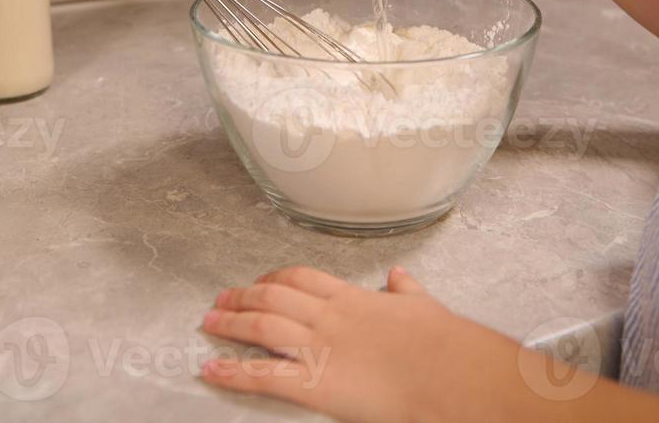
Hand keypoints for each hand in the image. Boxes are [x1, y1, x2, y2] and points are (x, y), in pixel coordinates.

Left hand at [200, 265, 530, 422]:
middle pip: (273, 296)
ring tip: (209, 323)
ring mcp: (319, 347)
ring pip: (262, 326)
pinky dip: (233, 372)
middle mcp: (329, 317)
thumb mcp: (424, 307)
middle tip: (221, 299)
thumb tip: (400, 277)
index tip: (260, 281)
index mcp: (352, 298)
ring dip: (231, 323)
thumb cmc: (443, 344)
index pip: (301, 278)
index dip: (274, 277)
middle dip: (242, 296)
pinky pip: (264, 375)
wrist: (449, 372)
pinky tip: (211, 369)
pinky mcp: (315, 382)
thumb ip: (406, 291)